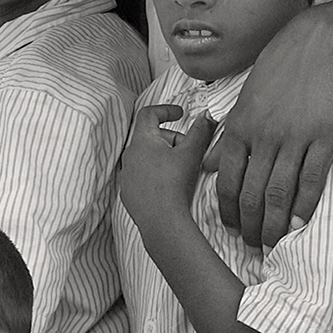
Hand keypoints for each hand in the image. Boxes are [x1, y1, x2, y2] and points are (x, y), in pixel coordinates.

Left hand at [119, 105, 214, 236]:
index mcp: (141, 141)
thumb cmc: (174, 185)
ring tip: (180, 170)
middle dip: (171, 139)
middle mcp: (129, 155)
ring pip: (146, 157)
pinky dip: (155, 175)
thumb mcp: (191, 154)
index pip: (148, 113)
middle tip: (189, 151)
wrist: (162, 221)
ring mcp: (126, 175)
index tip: (179, 114)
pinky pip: (141, 176)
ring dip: (163, 158)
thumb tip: (207, 116)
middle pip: (151, 137)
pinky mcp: (127, 193)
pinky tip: (169, 186)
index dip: (166, 110)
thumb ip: (200, 131)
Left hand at [204, 3, 332, 246]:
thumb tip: (212, 163)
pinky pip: (312, 177)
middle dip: (251, 225)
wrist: (321, 39)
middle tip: (254, 246)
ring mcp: (294, 136)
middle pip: (252, 192)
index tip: (233, 228)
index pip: (228, 179)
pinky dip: (305, 204)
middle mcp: (263, 134)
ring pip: (279, 191)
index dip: (229, 209)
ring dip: (275, 224)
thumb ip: (231, 133)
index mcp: (241, 125)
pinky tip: (301, 222)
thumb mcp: (248, 96)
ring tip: (275, 244)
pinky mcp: (324, 135)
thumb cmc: (282, 65)